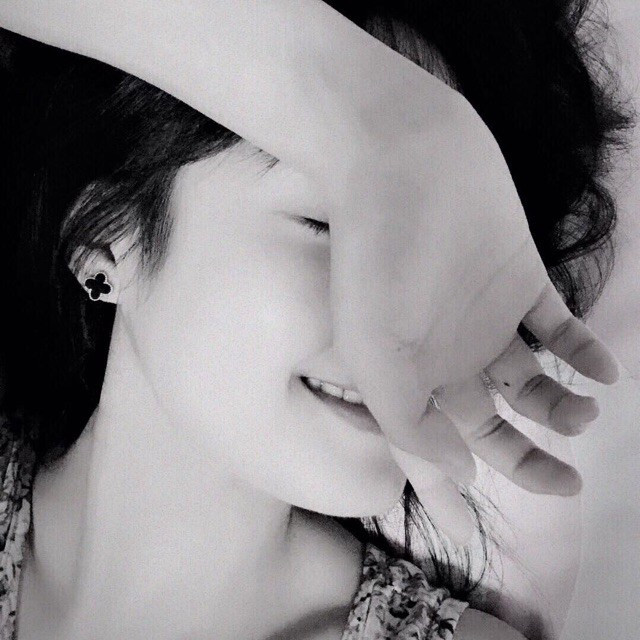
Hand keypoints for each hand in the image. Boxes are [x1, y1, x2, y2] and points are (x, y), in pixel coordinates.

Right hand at [328, 96, 618, 543]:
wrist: (398, 156)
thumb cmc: (376, 253)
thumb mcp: (373, 350)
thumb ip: (408, 419)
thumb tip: (458, 476)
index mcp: (406, 374)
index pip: (431, 449)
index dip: (450, 492)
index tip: (474, 534)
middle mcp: (445, 353)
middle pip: (489, 424)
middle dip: (526, 459)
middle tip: (567, 484)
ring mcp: (485, 316)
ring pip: (529, 382)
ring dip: (560, 409)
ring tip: (581, 417)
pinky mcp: (520, 277)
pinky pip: (558, 328)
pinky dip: (583, 354)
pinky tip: (602, 373)